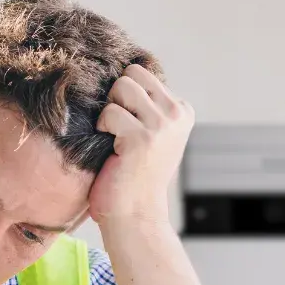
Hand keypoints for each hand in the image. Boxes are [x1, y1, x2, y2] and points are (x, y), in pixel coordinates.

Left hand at [88, 65, 193, 229]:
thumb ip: (147, 104)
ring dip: (108, 112)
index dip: (126, 97)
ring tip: (114, 137)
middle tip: (117, 127)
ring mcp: (162, 125)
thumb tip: (123, 70)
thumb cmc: (134, 175)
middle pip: (132, 74)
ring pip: (121, 87)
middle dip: (116, 96)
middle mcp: (177, 114)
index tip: (129, 126)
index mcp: (182, 110)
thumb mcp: (151, 133)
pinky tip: (112, 149)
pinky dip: (102, 128)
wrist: (134, 215)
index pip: (144, 74)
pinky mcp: (142, 138)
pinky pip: (109, 113)